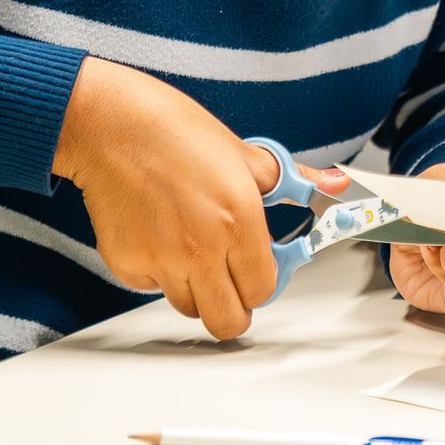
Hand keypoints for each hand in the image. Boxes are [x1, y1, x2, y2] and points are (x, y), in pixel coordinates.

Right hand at [55, 56, 348, 339]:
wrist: (109, 123)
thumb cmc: (172, 130)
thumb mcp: (244, 152)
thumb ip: (291, 180)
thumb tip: (335, 184)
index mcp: (238, 221)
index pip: (263, 290)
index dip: (261, 281)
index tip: (256, 266)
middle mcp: (201, 249)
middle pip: (227, 321)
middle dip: (233, 306)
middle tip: (229, 279)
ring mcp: (160, 261)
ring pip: (188, 307)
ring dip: (195, 288)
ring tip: (189, 245)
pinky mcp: (126, 264)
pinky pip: (152, 288)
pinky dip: (158, 272)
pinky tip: (158, 234)